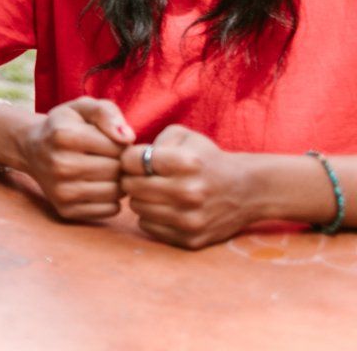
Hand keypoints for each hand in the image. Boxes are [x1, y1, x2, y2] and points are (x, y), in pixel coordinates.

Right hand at [12, 96, 131, 221]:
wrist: (31, 148)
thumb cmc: (65, 126)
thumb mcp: (82, 108)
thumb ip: (106, 113)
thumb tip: (128, 138)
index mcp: (63, 135)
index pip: (118, 146)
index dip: (120, 143)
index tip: (109, 141)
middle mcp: (59, 164)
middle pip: (117, 170)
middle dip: (119, 163)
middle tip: (108, 157)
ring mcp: (60, 190)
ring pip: (116, 192)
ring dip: (118, 182)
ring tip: (105, 171)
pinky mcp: (65, 210)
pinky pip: (109, 210)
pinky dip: (111, 200)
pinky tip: (98, 186)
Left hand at [120, 126, 261, 248]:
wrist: (247, 190)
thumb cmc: (207, 159)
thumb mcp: (184, 137)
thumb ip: (154, 141)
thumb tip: (128, 160)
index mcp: (187, 163)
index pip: (131, 160)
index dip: (130, 158)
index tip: (139, 160)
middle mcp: (189, 192)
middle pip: (130, 186)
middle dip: (132, 179)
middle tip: (142, 177)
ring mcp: (190, 219)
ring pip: (137, 208)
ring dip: (141, 198)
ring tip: (155, 192)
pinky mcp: (191, 239)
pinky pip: (148, 227)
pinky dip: (151, 217)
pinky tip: (165, 208)